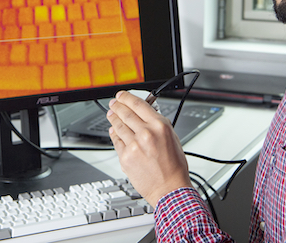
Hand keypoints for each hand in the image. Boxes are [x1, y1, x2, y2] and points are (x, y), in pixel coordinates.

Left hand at [107, 91, 191, 206]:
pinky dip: (113, 134)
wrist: (169, 189)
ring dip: (113, 118)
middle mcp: (146, 133)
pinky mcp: (125, 157)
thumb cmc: (174, 167)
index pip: (138, 104)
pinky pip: (116, 141)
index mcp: (160, 126)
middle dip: (117, 106)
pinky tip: (113, 131)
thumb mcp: (172, 138)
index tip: (122, 95)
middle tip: (113, 103)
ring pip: (118, 126)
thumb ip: (159, 124)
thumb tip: (148, 113)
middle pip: (125, 113)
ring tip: (111, 114)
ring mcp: (134, 145)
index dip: (127, 97)